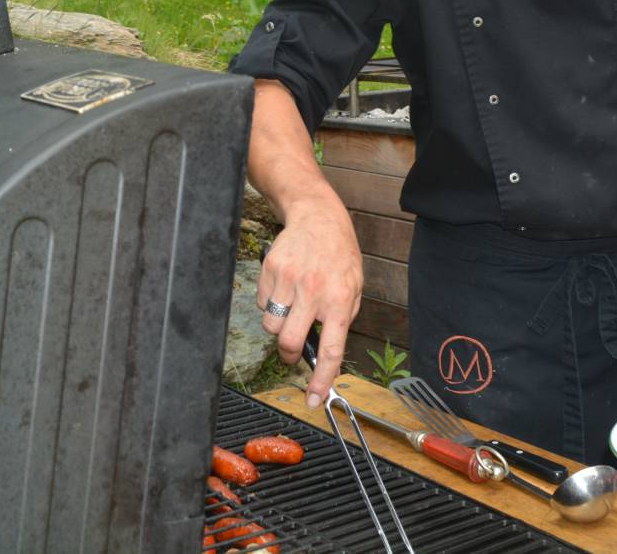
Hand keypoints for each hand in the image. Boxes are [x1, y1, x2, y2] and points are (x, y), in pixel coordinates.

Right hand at [256, 198, 362, 408]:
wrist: (318, 217)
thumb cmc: (339, 256)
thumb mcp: (354, 287)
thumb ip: (341, 319)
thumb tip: (324, 353)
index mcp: (340, 300)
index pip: (332, 350)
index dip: (321, 379)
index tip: (313, 400)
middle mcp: (314, 291)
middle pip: (290, 341)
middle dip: (289, 353)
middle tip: (293, 349)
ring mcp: (290, 279)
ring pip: (271, 325)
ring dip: (278, 325)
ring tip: (292, 306)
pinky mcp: (270, 269)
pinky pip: (262, 303)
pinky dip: (271, 303)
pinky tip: (285, 286)